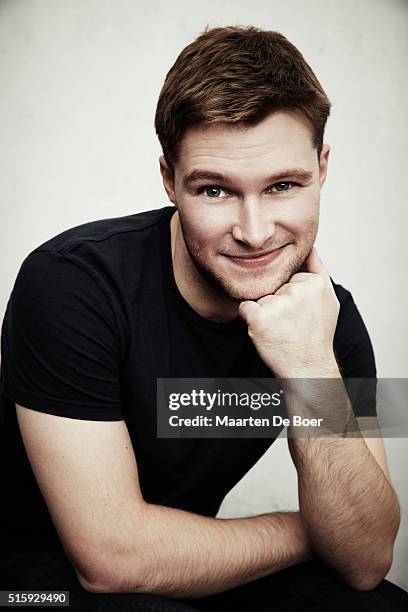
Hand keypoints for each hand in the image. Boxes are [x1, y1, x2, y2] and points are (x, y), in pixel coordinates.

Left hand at [238, 248, 339, 376]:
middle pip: (273, 287)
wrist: (308, 368)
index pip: (288, 279)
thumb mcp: (328, 299)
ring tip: (282, 329)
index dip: (291, 297)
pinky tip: (268, 332)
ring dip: (265, 313)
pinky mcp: (259, 317)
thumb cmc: (317, 336)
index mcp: (314, 282)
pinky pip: (245, 308)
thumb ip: (318, 270)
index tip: (301, 314)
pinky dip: (251, 319)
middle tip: (291, 324)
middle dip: (277, 304)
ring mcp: (277, 303)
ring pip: (260, 298)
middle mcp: (297, 290)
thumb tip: (310, 248)